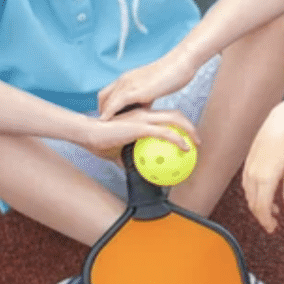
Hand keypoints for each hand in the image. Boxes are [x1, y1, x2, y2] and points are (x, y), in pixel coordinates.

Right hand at [82, 107, 199, 160]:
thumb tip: (133, 170)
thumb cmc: (99, 141)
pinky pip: (165, 132)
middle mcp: (144, 113)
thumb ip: (127, 158)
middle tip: (197, 140)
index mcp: (140, 116)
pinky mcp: (140, 127)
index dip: (178, 124)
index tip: (187, 136)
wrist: (86, 134)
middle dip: (189, 125)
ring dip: (189, 130)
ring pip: (174, 119)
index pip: (165, 116)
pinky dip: (178, 139)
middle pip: (175, 114)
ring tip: (196, 145)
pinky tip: (185, 149)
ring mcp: (143, 118)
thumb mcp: (117, 151)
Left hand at [97, 50, 196, 119]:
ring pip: (105, 100)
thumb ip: (147, 97)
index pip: (109, 92)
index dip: (106, 105)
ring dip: (102, 114)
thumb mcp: (155, 88)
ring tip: (103, 127)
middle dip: (102, 111)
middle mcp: (125, 80)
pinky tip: (106, 122)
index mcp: (129, 78)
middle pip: (102, 96)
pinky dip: (108, 113)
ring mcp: (128, 84)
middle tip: (107, 124)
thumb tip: (145, 108)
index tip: (109, 117)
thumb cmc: (173, 75)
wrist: (180, 63)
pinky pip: (115, 104)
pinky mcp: (135, 91)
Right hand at [241, 103, 283, 232]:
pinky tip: (264, 195)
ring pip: (249, 197)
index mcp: (265, 179)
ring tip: (272, 212)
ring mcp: (248, 170)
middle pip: (253, 205)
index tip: (273, 228)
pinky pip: (247, 187)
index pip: (262, 208)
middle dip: (262, 217)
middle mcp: (253, 176)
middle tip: (272, 225)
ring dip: (258, 207)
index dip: (266, 222)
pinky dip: (254, 196)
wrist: (279, 124)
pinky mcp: (247, 165)